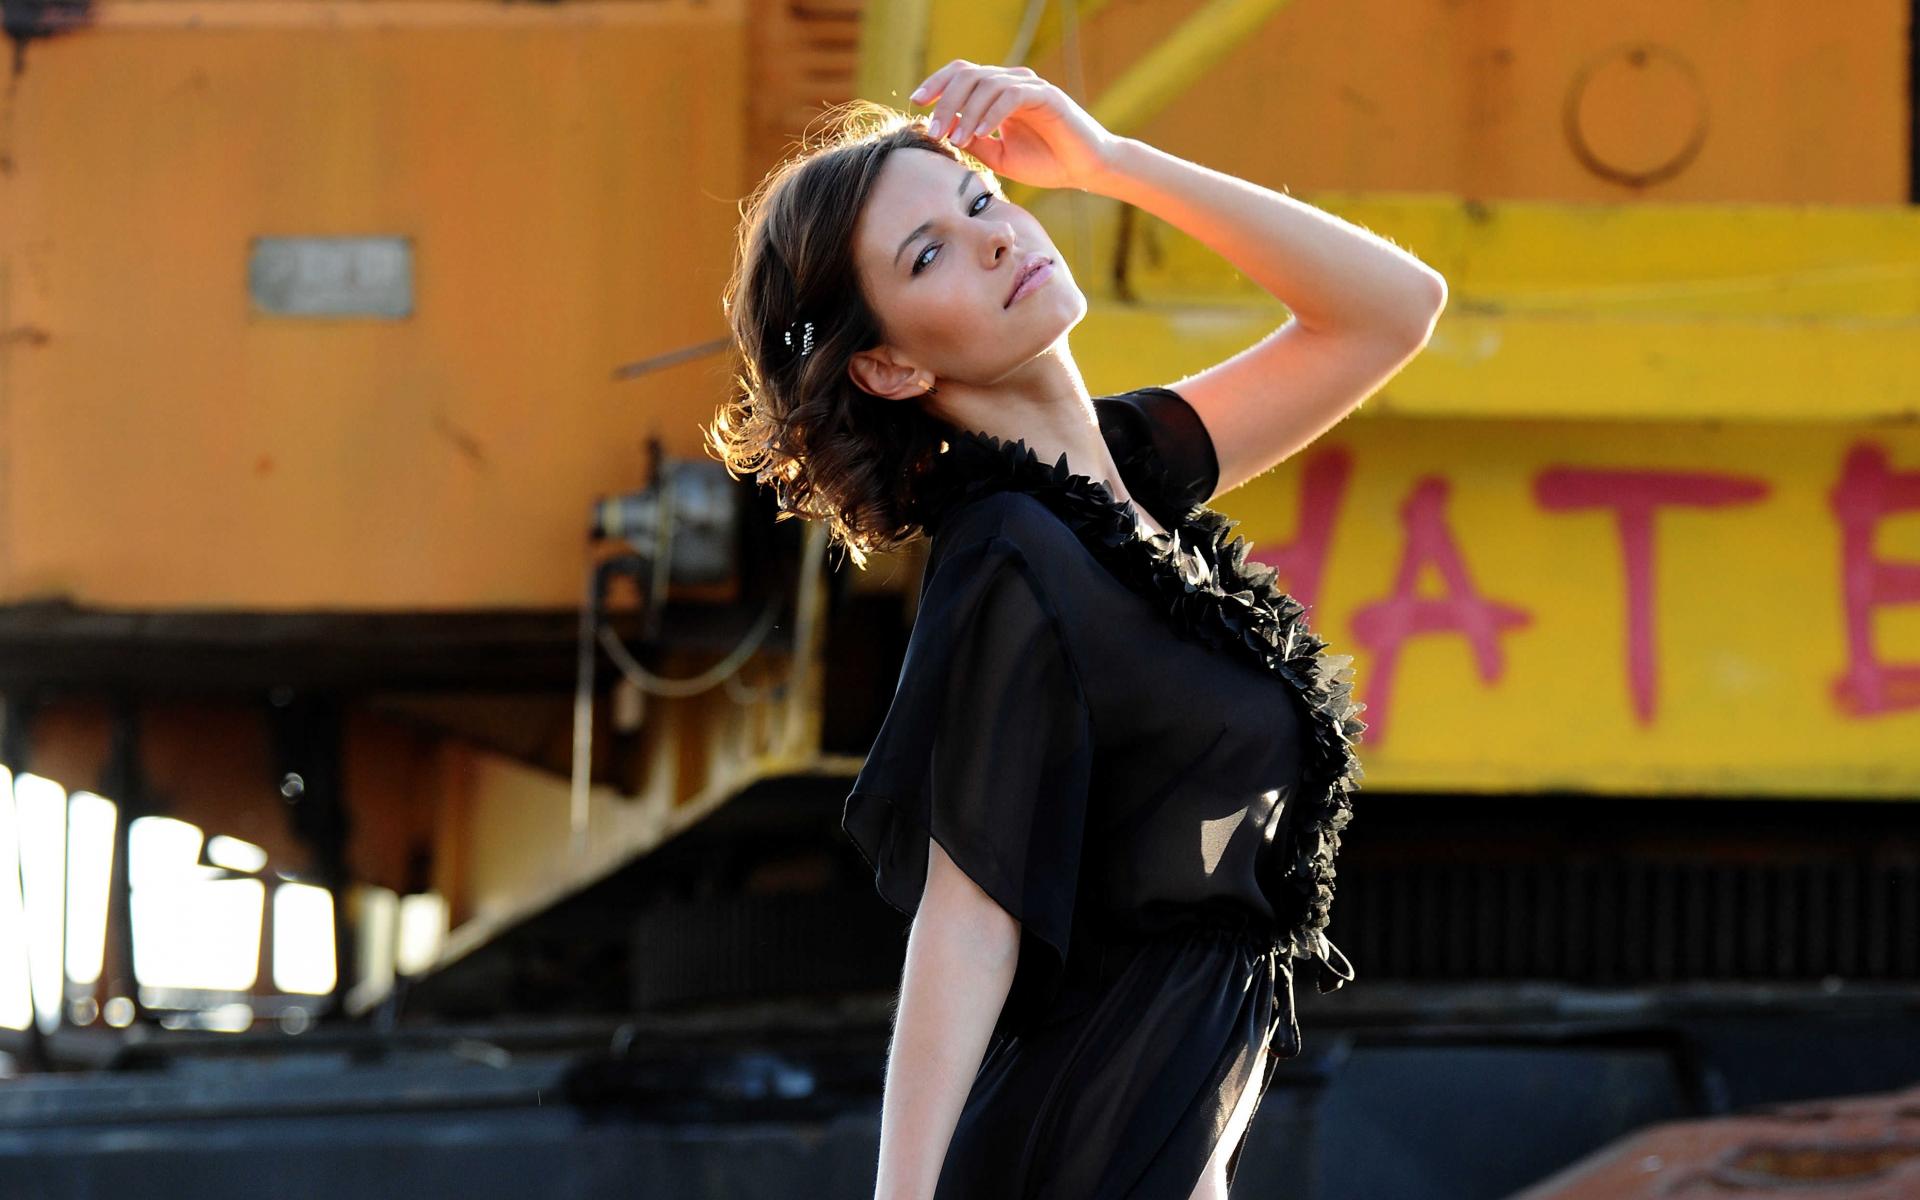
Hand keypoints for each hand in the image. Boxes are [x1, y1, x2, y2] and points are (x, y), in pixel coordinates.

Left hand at [910, 61, 1121, 191]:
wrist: (1086, 170)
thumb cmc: (1046, 163)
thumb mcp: (998, 156)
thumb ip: (973, 142)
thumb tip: (943, 134)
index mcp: (1000, 93)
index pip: (962, 74)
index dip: (937, 84)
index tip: (916, 104)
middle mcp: (1013, 82)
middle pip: (968, 74)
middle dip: (945, 101)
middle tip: (934, 130)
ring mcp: (1030, 86)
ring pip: (986, 83)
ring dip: (965, 112)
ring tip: (955, 139)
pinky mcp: (1046, 95)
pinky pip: (1010, 95)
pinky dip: (990, 114)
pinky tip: (979, 134)